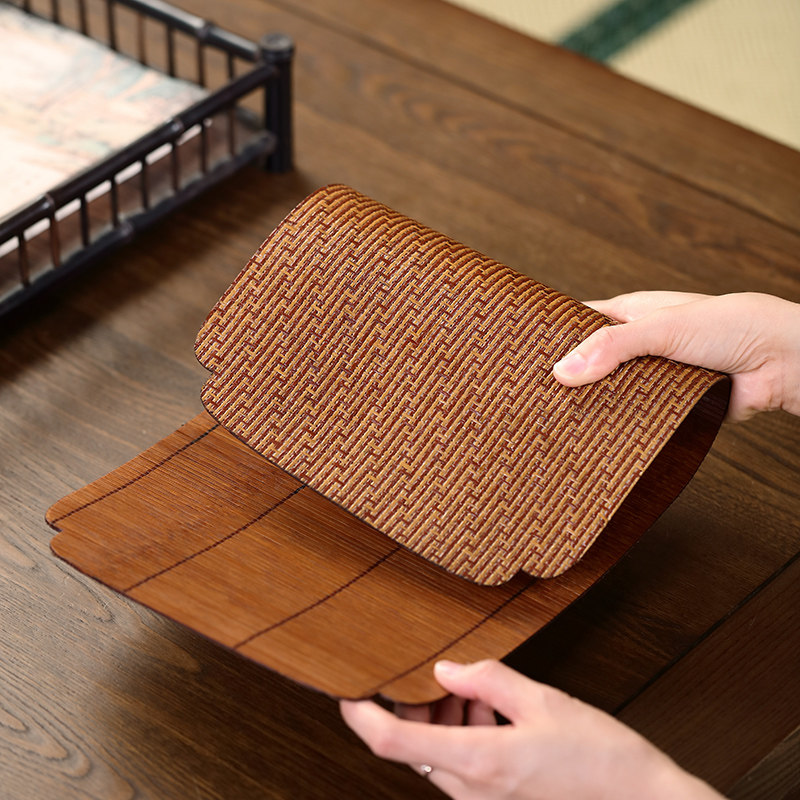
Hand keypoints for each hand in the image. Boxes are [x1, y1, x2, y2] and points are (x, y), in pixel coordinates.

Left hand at [340, 660, 721, 799]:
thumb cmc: (602, 760)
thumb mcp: (545, 701)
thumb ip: (488, 680)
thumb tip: (447, 669)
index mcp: (480, 761)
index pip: (394, 743)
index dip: (361, 717)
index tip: (346, 692)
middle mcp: (474, 791)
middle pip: (414, 747)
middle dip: (412, 708)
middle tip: (432, 677)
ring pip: (437, 757)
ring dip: (441, 721)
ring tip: (473, 692)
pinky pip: (462, 768)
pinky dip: (464, 736)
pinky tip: (492, 712)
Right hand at [551, 291, 799, 421]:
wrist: (781, 362)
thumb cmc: (731, 325)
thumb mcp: (662, 327)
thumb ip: (612, 346)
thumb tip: (563, 370)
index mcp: (632, 313)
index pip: (579, 322)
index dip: (553, 336)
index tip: (524, 355)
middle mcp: (638, 344)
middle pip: (591, 362)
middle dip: (570, 377)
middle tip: (536, 396)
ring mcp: (651, 376)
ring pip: (610, 392)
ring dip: (594, 404)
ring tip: (557, 420)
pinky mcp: (666, 406)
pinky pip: (634, 417)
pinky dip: (620, 424)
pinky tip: (597, 435)